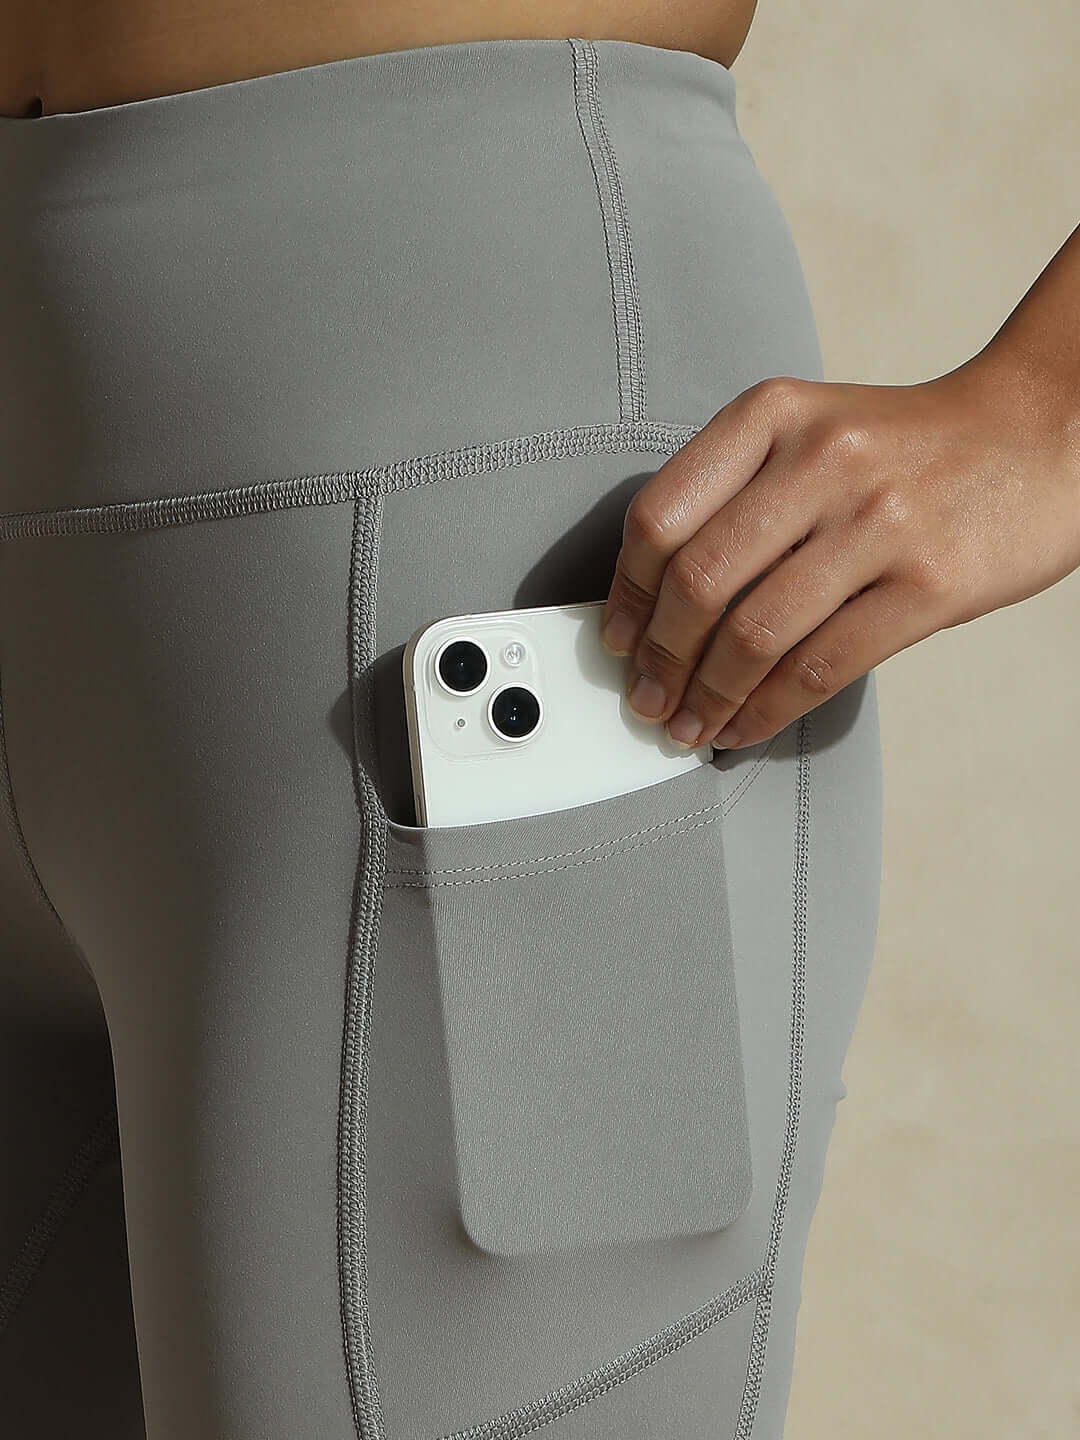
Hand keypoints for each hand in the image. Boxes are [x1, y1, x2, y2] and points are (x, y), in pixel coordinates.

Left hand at [600, 356, 1079, 748]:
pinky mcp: (928, 584)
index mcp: (773, 414)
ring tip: (689, 725)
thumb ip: (737, 495)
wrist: (1040, 435)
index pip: (660, 514)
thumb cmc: (908, 449)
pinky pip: (820, 667)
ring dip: (707, 697)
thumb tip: (657, 608)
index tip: (619, 639)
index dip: (627, 594)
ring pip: (755, 633)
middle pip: (698, 580)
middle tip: (646, 697)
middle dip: (659, 658)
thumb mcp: (811, 431)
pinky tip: (745, 726)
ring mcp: (879, 521)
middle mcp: (821, 458)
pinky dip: (766, 711)